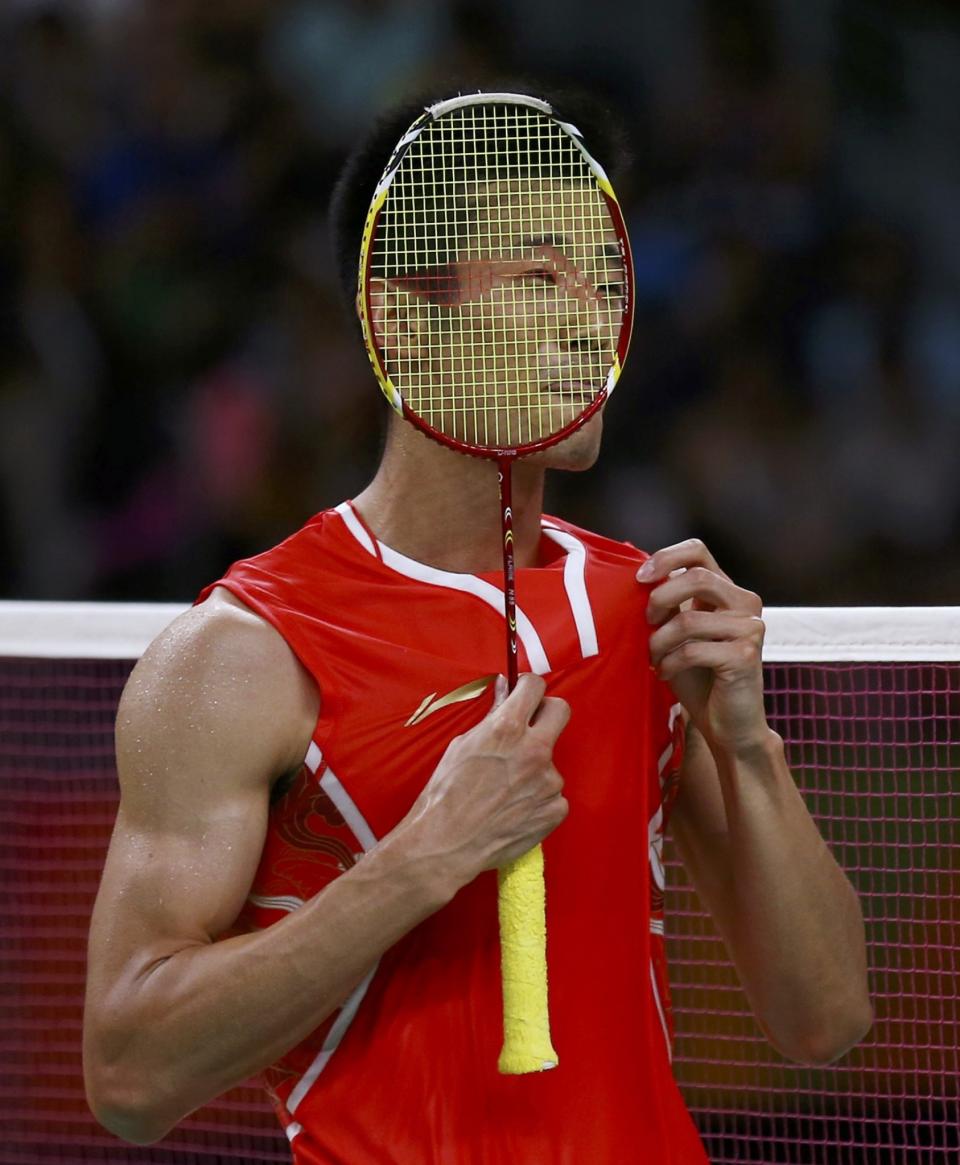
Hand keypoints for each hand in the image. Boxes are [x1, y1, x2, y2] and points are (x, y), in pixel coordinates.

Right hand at [399, 674, 569, 889]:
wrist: (446, 844)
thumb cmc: (445, 795)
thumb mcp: (462, 746)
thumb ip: (492, 717)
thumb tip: (505, 690)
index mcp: (507, 728)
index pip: (535, 686)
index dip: (528, 687)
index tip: (523, 692)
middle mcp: (534, 750)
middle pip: (560, 711)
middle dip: (546, 712)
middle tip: (529, 725)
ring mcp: (549, 781)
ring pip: (550, 760)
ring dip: (534, 766)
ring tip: (505, 788)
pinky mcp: (556, 809)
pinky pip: (553, 794)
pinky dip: (538, 798)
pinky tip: (514, 808)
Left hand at [638, 539, 768, 756]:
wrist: (728, 725)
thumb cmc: (699, 678)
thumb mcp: (677, 634)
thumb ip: (668, 606)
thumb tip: (638, 579)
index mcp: (727, 591)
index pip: (698, 551)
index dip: (665, 557)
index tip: (640, 578)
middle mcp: (745, 603)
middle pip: (696, 577)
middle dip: (660, 599)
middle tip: (646, 624)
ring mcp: (750, 627)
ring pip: (689, 619)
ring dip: (659, 641)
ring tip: (652, 657)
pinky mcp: (746, 655)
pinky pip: (693, 650)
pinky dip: (669, 662)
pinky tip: (664, 672)